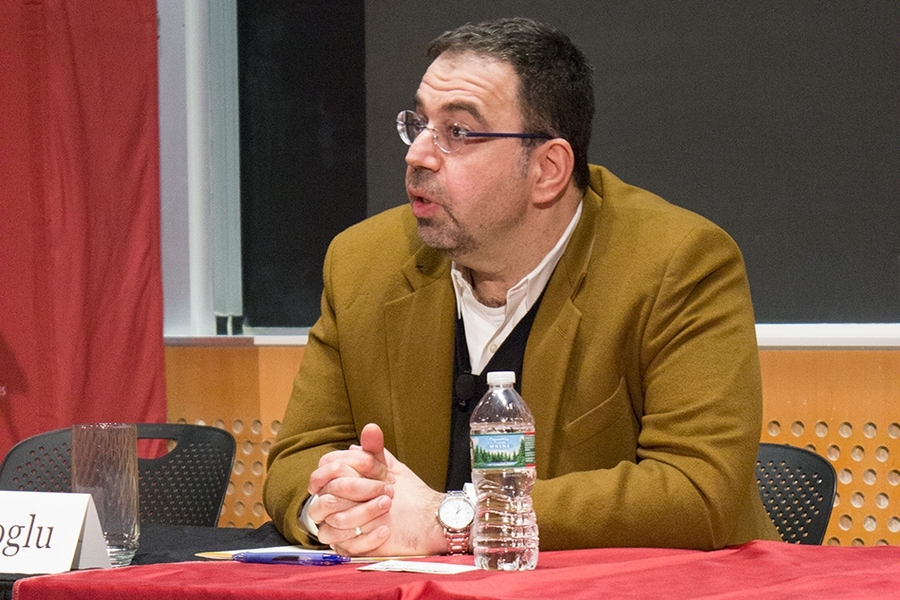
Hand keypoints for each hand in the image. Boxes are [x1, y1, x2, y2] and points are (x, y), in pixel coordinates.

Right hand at [306, 423, 446, 556]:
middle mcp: (333, 505)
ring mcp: (339, 528)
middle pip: (327, 497)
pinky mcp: (350, 549)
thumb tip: (370, 428)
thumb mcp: (389, 467)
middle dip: (358, 490)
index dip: (349, 466)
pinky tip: (386, 529)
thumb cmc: (404, 492)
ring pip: (334, 523)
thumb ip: (375, 449)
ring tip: (388, 504)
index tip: (375, 467)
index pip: (323, 471)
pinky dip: (368, 537)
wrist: (424, 519)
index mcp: (336, 483)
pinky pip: (348, 546)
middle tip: (386, 488)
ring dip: (364, 513)